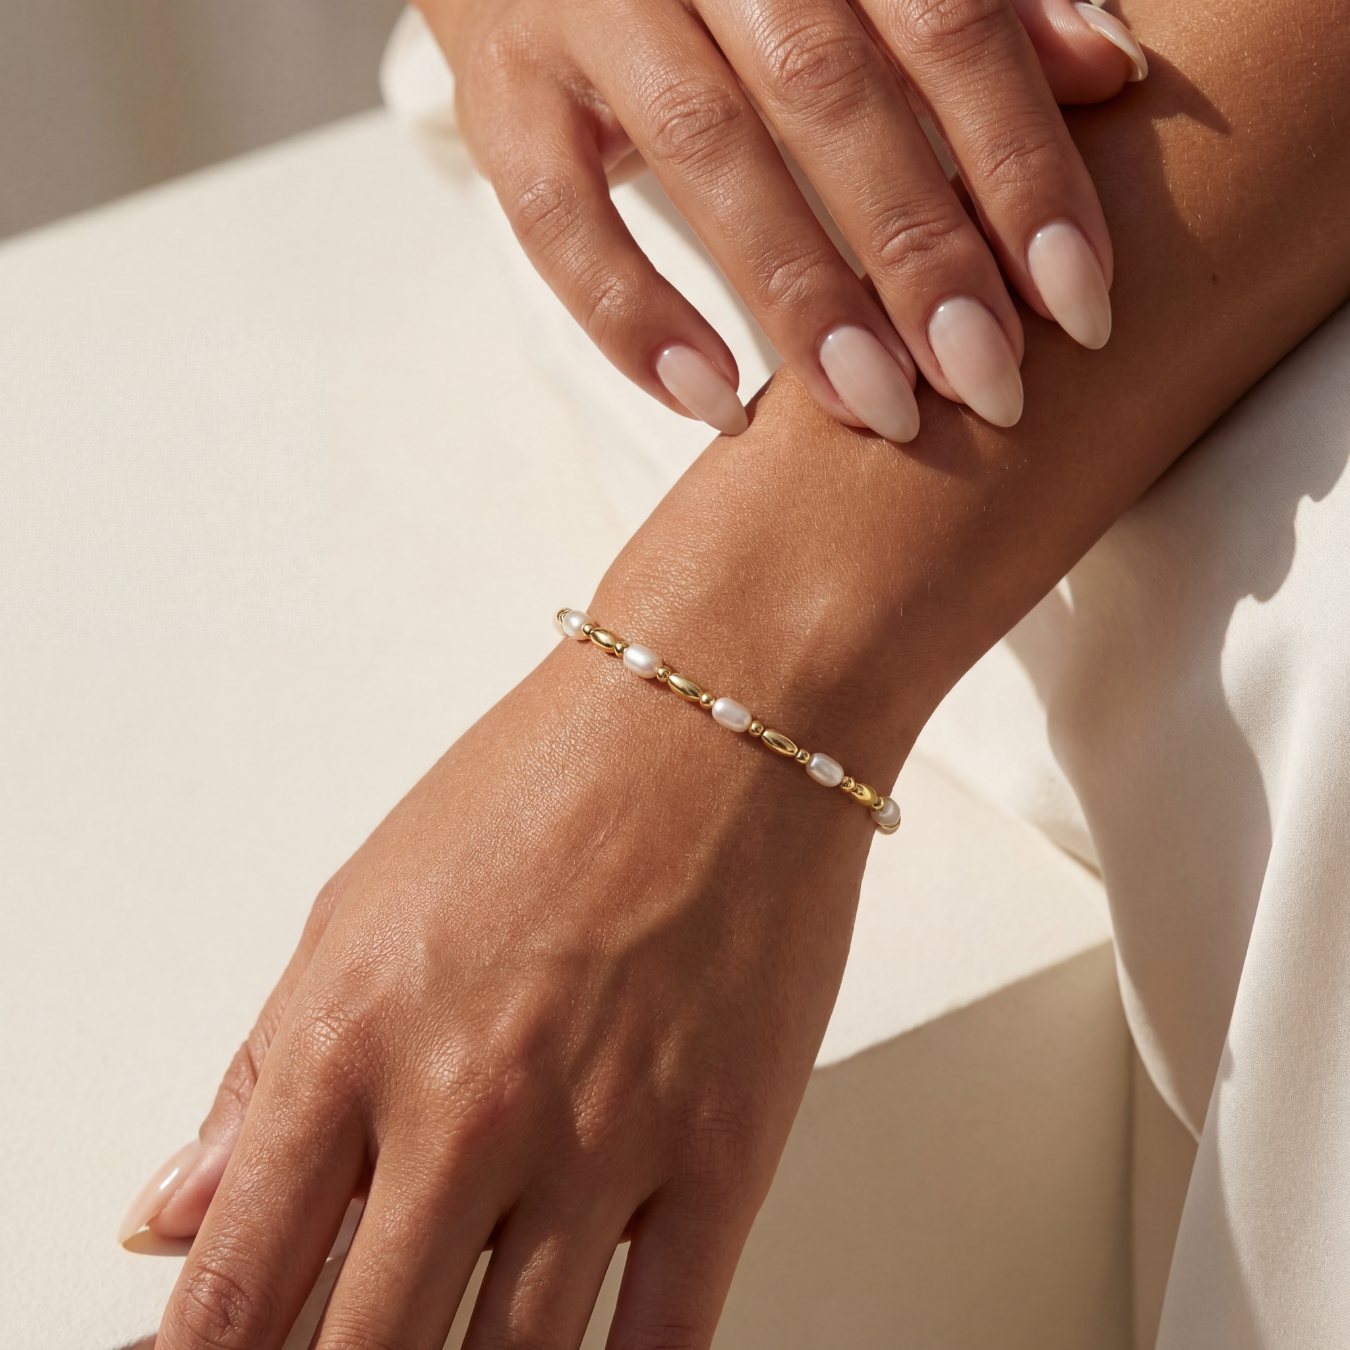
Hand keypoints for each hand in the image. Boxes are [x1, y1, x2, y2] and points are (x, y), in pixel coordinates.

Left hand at [142, 626, 880, 1348]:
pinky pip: (659, 1345)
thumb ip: (266, 1072)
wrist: (718, 717)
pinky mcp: (725, 1152)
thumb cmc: (544, 783)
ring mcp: (603, 1141)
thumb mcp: (361, 904)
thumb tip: (182, 1207)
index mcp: (351, 1039)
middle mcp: (468, 1107)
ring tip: (456, 1341)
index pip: (235, 1291)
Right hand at [419, 0, 1146, 438]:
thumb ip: (968, 2)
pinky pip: (558, 219)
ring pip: (705, 149)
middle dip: (917, 248)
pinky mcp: (500, 91)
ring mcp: (586, 7)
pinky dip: (633, 316)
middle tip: (987, 382)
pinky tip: (714, 401)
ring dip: (800, 293)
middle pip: (828, 92)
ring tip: (877, 409)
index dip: (1019, 164)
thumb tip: (1109, 75)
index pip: (945, 24)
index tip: (1076, 302)